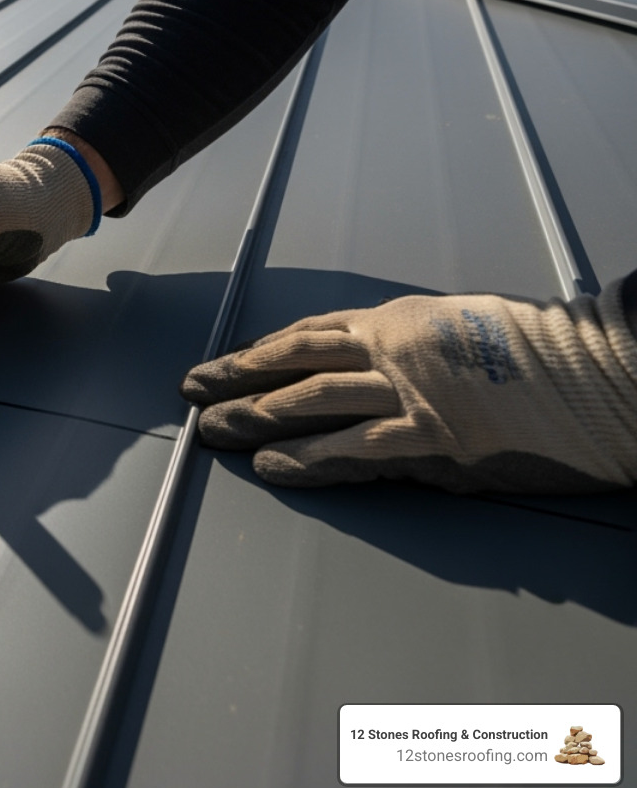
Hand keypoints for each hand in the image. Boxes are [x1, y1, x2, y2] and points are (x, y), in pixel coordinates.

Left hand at [180, 281, 636, 492]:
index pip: (313, 333)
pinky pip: (352, 454)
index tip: (229, 361)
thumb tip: (381, 360)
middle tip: (191, 389)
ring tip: (207, 429)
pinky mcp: (431, 445)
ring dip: (251, 417)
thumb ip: (417, 345)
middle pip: (294, 363)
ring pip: (308, 403)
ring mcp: (409, 398)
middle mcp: (393, 353)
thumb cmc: (546, 351)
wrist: (602, 374)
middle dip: (237, 378)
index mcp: (402, 322)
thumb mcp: (467, 327)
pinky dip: (305, 460)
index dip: (263, 350)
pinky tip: (267, 466)